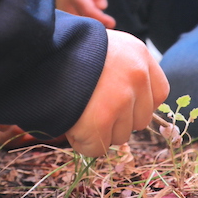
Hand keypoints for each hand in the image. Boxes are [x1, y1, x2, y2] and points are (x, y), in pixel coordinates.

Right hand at [55, 0, 114, 27]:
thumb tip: (102, 6)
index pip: (88, 9)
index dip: (100, 18)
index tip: (112, 22)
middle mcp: (66, 7)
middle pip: (84, 22)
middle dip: (98, 25)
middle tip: (110, 24)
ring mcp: (64, 16)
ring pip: (80, 28)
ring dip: (94, 28)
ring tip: (105, 23)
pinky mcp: (64, 22)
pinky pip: (77, 28)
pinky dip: (88, 28)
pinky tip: (97, 26)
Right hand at [65, 30, 167, 156]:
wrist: (38, 50)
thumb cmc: (67, 52)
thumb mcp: (104, 49)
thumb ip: (122, 72)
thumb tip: (130, 108)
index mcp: (139, 54)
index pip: (159, 94)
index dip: (137, 103)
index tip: (117, 102)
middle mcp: (137, 75)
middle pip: (140, 120)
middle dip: (117, 120)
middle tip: (90, 105)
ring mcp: (122, 98)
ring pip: (120, 137)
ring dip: (99, 131)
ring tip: (77, 108)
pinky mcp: (102, 119)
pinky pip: (98, 148)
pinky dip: (82, 142)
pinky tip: (70, 122)